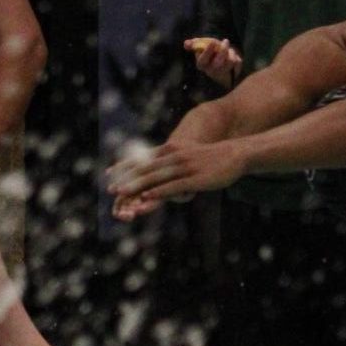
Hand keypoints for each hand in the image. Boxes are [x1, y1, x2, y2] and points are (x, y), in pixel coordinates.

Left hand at [106, 136, 243, 219]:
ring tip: (122, 193)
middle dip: (127, 179)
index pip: (143, 158)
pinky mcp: (194, 178)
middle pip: (146, 168)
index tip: (109, 173)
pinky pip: (173, 186)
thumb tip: (163, 163)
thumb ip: (174, 159)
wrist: (236, 153)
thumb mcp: (189, 153)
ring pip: (156, 177)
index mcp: (171, 149)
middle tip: (111, 189)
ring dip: (137, 186)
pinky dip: (159, 191)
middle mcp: (174, 156)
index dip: (125, 166)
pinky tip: (147, 197)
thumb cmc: (212, 157)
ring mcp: (184, 167)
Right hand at [186, 37, 242, 87]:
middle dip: (223, 50)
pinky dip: (236, 55)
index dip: (207, 52)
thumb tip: (186, 43)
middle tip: (225, 40)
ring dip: (230, 51)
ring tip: (228, 47)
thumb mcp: (201, 47)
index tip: (212, 42)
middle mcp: (211, 71)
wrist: (221, 60)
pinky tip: (232, 54)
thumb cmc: (210, 52)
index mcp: (201, 64)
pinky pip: (237, 62)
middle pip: (218, 62)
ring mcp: (222, 73)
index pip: (203, 60)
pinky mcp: (233, 72)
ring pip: (229, 62)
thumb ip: (194, 44)